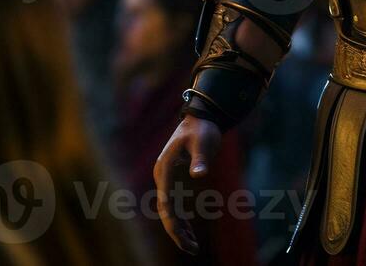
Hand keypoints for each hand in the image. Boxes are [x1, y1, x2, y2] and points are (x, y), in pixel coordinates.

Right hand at [152, 114, 221, 254]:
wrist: (201, 116)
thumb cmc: (202, 129)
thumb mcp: (203, 142)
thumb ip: (200, 159)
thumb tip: (199, 174)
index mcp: (165, 170)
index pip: (167, 204)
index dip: (175, 225)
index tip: (186, 240)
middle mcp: (162, 176)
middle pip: (166, 211)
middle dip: (177, 233)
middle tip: (193, 249)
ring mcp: (166, 178)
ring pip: (169, 211)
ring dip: (179, 229)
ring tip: (193, 246)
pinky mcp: (173, 179)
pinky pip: (174, 204)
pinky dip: (181, 219)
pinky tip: (190, 232)